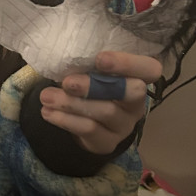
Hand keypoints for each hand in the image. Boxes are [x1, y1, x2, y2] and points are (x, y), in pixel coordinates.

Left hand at [38, 51, 161, 154]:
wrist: (84, 121)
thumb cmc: (90, 84)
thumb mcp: (92, 70)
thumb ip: (89, 62)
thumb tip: (67, 53)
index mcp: (139, 78)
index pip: (149, 69)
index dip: (128, 63)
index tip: (100, 59)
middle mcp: (137, 103)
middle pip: (130, 92)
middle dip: (96, 86)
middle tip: (67, 82)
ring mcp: (125, 125)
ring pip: (105, 112)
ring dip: (72, 103)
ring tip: (46, 96)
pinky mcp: (108, 142)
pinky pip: (89, 130)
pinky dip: (66, 120)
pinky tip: (48, 112)